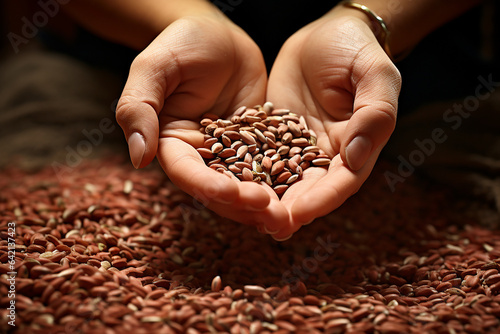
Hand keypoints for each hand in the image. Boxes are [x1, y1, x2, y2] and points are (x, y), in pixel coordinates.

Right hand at [116, 16, 288, 227]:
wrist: (219, 33)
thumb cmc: (182, 43)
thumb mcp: (154, 67)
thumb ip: (139, 107)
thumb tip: (138, 158)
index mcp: (172, 143)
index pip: (187, 173)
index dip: (207, 186)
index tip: (229, 192)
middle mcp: (202, 155)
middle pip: (221, 189)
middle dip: (245, 204)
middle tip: (273, 215)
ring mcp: (233, 151)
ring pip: (249, 185)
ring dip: (268, 204)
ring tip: (290, 217)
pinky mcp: (260, 143)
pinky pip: (274, 164)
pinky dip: (286, 181)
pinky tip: (304, 194)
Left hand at [266, 9, 401, 238]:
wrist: (326, 32)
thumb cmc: (356, 49)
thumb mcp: (374, 74)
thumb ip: (374, 114)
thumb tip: (356, 157)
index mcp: (356, 147)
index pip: (340, 182)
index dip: (320, 201)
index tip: (297, 215)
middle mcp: (325, 154)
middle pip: (308, 190)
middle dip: (288, 209)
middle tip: (267, 225)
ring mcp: (296, 146)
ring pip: (280, 179)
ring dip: (264, 198)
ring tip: (244, 213)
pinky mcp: (272, 134)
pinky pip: (258, 155)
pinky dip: (244, 171)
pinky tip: (226, 182)